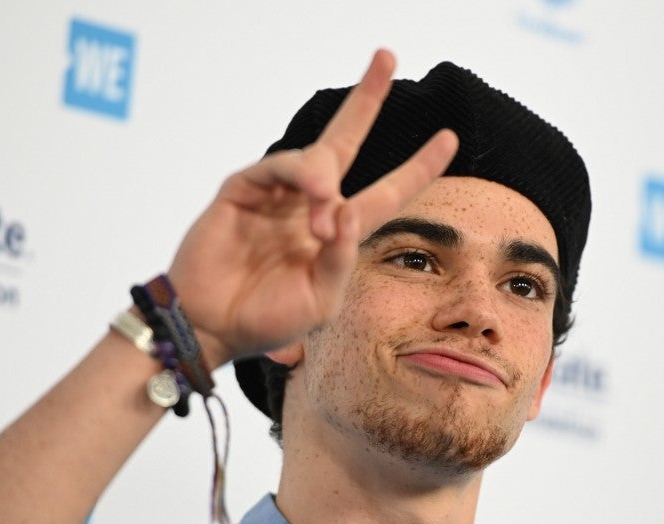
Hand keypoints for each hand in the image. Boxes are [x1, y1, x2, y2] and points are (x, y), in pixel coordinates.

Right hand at [166, 50, 458, 367]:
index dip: (417, 166)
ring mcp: (277, 195)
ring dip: (325, 183)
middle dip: (367, 99)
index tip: (449, 138)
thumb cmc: (269, 317)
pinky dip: (300, 178)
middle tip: (387, 56)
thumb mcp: (323, 299)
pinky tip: (313, 199)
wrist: (214, 327)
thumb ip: (342, 258)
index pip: (386, 192)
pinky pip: (276, 169)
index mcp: (338, 231)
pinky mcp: (243, 191)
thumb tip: (349, 211)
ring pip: (315, 159)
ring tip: (323, 216)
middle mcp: (311, 205)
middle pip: (345, 140)